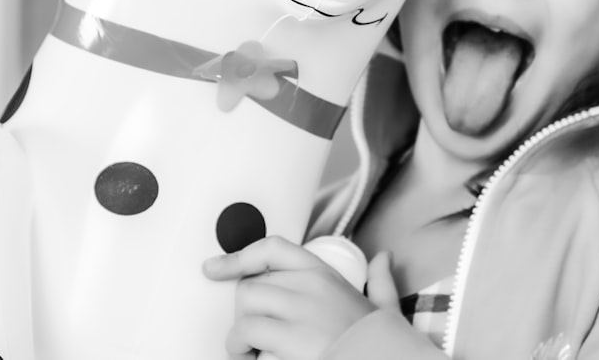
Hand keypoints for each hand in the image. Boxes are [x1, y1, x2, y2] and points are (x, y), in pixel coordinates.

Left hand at [203, 236, 397, 359]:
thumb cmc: (383, 346)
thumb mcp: (386, 309)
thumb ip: (382, 282)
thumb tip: (384, 258)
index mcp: (325, 275)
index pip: (272, 249)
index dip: (236, 258)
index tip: (212, 269)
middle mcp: (309, 290)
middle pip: (248, 289)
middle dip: (244, 315)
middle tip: (253, 337)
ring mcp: (299, 318)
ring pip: (244, 318)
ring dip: (241, 342)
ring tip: (253, 356)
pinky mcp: (291, 347)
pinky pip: (250, 345)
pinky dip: (249, 359)